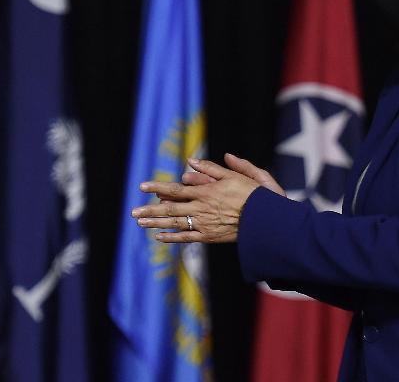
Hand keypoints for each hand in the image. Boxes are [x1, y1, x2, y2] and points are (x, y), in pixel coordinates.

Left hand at [132, 155, 273, 242]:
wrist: (265, 219)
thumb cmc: (254, 194)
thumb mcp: (236, 175)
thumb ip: (212, 168)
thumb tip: (191, 161)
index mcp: (206, 191)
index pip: (176, 188)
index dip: (158, 187)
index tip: (141, 186)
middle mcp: (201, 208)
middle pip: (170, 208)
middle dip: (150, 209)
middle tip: (133, 212)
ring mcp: (203, 223)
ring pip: (174, 223)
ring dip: (155, 222)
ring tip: (140, 222)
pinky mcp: (209, 236)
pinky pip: (186, 237)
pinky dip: (172, 237)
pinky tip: (159, 236)